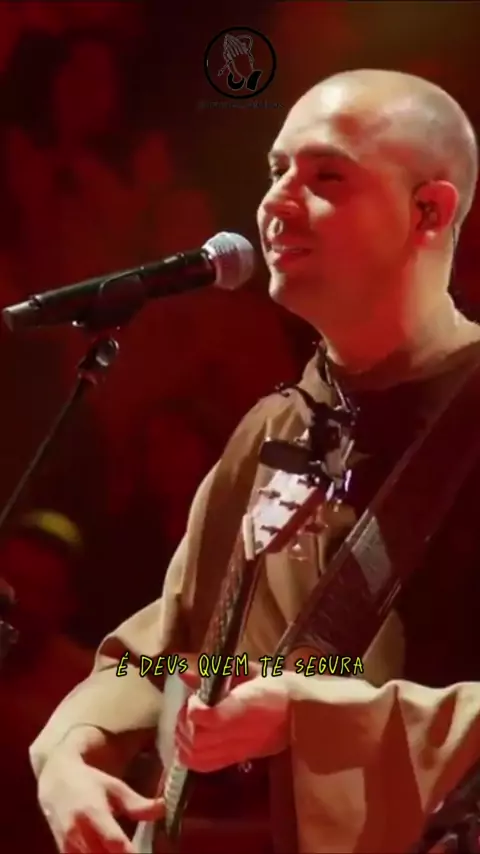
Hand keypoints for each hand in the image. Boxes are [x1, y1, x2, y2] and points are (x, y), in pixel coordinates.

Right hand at [38, 749, 163, 852]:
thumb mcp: (114, 788)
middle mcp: (77, 833)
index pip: (114, 841)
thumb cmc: (90, 782)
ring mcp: (67, 847)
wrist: (55, 780)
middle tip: (140, 853)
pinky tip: (111, 853)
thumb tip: (164, 809)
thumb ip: (138, 804)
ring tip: (127, 852)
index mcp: (93, 812)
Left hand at [174, 664, 290, 772]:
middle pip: (197, 738)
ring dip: (184, 738)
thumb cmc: (273, 687)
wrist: (300, 714)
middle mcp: (241, 729)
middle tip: (190, 708)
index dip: (195, 710)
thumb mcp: (247, 672)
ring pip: (196, 754)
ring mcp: (238, 748)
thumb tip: (183, 673)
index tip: (196, 697)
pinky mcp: (237, 758)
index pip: (213, 717)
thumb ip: (214, 672)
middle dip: (185, 722)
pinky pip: (204, 765)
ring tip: (190, 725)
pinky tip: (191, 742)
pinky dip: (189, 756)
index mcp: (246, 703)